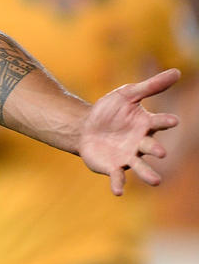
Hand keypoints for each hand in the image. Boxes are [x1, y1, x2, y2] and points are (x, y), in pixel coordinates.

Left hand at [79, 68, 180, 195]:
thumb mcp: (127, 94)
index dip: (165, 122)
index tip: (173, 121)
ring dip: (148, 173)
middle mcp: (141, 144)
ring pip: (141, 166)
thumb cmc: (110, 111)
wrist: (85, 127)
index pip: (158, 123)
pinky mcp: (113, 167)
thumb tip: (178, 71)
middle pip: (151, 147)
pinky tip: (118, 192)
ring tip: (156, 181)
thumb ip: (151, 86)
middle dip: (155, 150)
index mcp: (146, 125)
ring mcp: (128, 157)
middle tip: (160, 153)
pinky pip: (118, 177)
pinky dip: (119, 184)